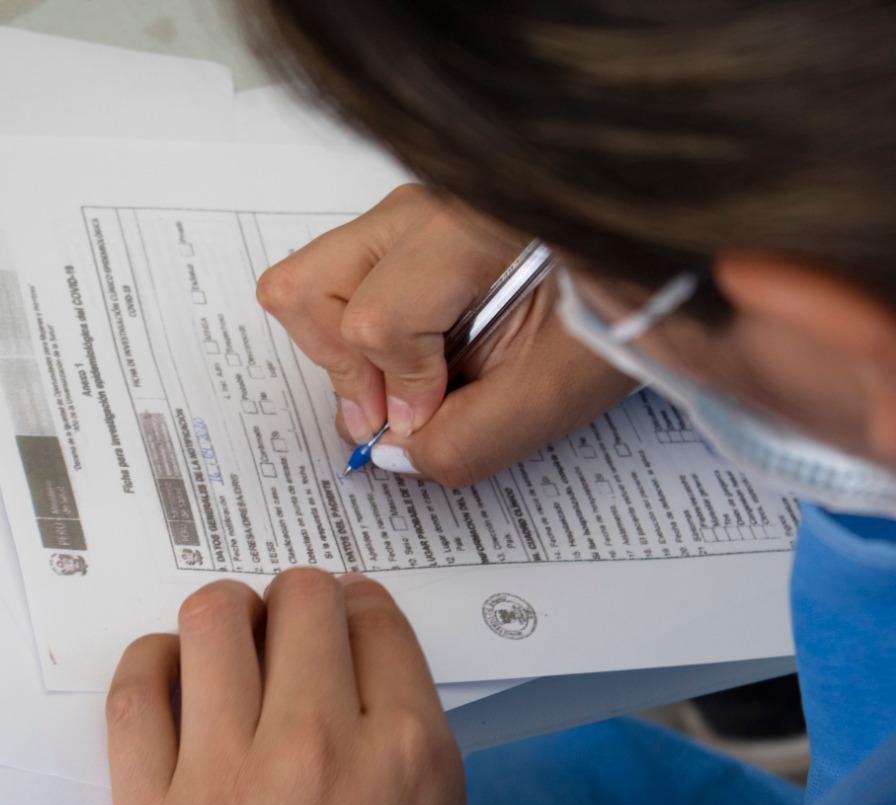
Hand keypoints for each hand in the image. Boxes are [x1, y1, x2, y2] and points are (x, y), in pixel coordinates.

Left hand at [107, 569, 466, 804]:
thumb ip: (406, 741)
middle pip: (303, 601)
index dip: (361, 606)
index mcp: (407, 757)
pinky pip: (136, 689)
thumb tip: (360, 659)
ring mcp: (225, 773)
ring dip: (228, 613)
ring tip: (233, 634)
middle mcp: (318, 745)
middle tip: (295, 621)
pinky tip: (171, 671)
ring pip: (215, 620)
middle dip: (302, 599)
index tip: (349, 612)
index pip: (380, 621)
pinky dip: (151, 663)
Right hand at [256, 183, 634, 485]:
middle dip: (341, 363)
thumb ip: (467, 439)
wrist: (640, 273)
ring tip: (401, 382)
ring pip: (304, 283)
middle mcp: (416, 210)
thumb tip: (393, 453)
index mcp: (466, 232)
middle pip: (305, 289)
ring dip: (341, 349)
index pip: (376, 321)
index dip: (399, 387)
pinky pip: (334, 284)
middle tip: (391, 405)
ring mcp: (400, 215)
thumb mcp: (551, 397)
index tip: (431, 413)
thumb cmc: (604, 320)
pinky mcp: (396, 232)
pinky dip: (355, 333)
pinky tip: (413, 355)